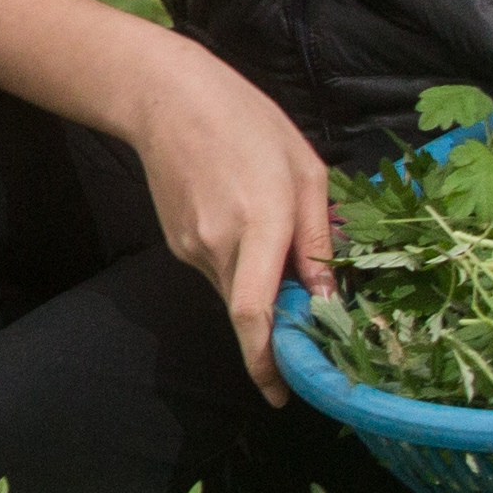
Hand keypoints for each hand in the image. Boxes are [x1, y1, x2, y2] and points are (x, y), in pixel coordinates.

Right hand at [109, 31, 337, 386]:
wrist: (166, 98)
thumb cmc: (248, 123)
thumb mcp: (305, 170)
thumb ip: (318, 236)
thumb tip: (327, 295)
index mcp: (259, 225)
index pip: (254, 313)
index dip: (266, 362)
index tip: (281, 394)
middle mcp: (219, 246)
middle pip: (249, 312)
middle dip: (279, 329)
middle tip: (311, 320)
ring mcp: (192, 247)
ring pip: (235, 291)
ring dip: (263, 290)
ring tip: (280, 245)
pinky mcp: (179, 243)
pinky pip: (220, 271)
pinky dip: (243, 267)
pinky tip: (248, 224)